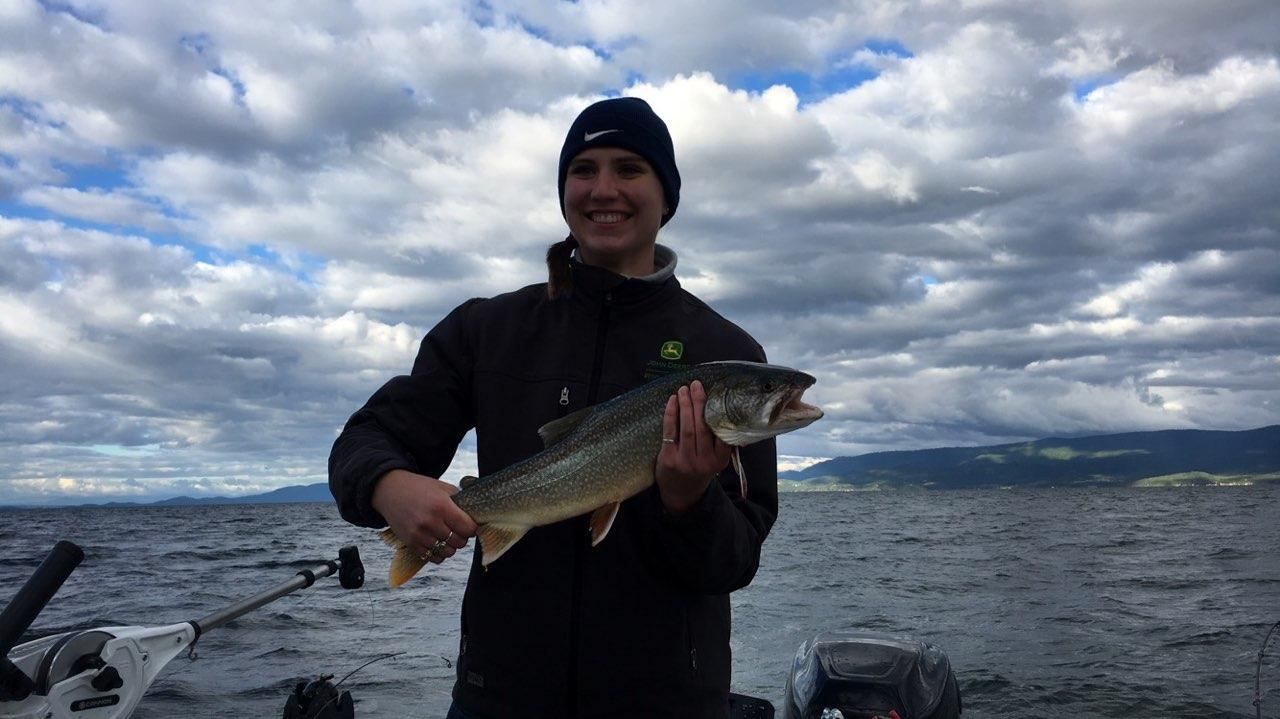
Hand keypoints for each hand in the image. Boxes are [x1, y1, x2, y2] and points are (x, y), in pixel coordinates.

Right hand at [372, 469, 476, 563]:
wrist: (390, 491)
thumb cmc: (420, 488)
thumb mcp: (443, 488)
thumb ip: (460, 502)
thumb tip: (477, 516)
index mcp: (442, 506)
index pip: (469, 528)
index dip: (472, 528)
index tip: (470, 525)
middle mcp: (430, 522)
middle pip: (460, 542)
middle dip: (463, 537)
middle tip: (458, 530)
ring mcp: (419, 535)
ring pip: (447, 552)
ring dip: (451, 546)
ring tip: (448, 537)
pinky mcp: (411, 543)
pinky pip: (433, 558)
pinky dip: (439, 554)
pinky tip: (438, 543)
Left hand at [655, 380, 732, 514]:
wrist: (681, 495)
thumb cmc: (700, 471)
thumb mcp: (716, 461)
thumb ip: (723, 442)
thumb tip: (735, 415)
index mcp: (719, 460)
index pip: (722, 433)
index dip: (718, 412)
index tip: (717, 395)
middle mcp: (704, 461)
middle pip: (703, 427)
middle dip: (700, 403)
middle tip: (697, 385)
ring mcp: (686, 461)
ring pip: (687, 428)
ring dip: (685, 406)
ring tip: (684, 389)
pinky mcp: (669, 459)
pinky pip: (670, 432)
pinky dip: (671, 414)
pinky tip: (672, 400)